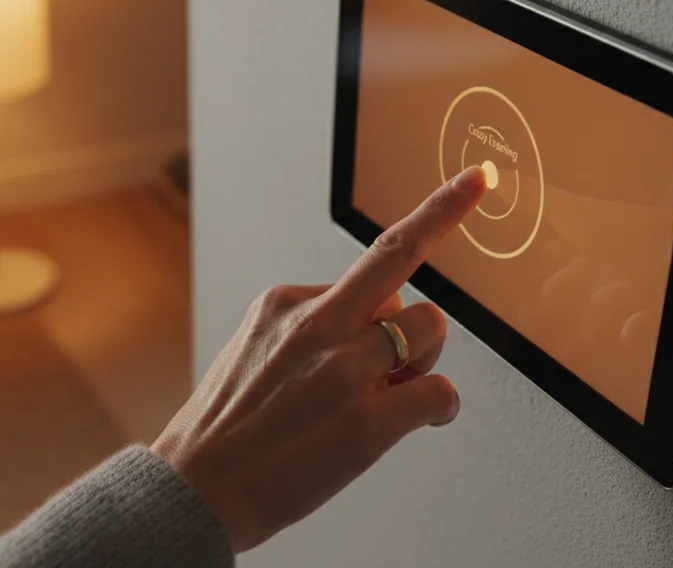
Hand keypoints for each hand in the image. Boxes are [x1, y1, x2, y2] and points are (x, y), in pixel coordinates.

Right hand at [151, 166, 487, 551]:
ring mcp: (343, 371)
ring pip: (429, 332)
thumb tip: (367, 330)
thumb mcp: (252, 350)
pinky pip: (439, 393)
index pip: (376, 254)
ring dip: (423, 364)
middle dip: (416, 322)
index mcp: (285, 303)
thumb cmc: (223, 431)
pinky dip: (440, 409)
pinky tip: (418, 422)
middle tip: (402, 358)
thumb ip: (308, 326)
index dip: (438, 212)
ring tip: (388, 397)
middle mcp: (316, 325)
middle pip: (408, 284)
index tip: (477, 181)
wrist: (195, 491)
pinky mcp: (366, 421)